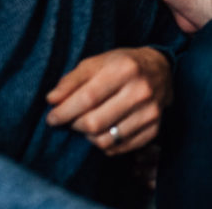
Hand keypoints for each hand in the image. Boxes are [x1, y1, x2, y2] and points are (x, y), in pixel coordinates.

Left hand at [45, 47, 171, 154]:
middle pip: (95, 123)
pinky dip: (104, 144)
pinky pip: (119, 148)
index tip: (51, 118)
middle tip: (70, 119)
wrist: (160, 70)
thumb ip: (71, 80)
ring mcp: (150, 112)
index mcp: (124, 69)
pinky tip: (103, 130)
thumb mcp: (96, 62)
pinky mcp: (154, 129)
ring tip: (87, 123)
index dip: (64, 111)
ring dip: (88, 136)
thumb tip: (52, 100)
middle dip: (74, 125)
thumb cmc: (121, 64)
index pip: (87, 98)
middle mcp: (140, 91)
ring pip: (105, 140)